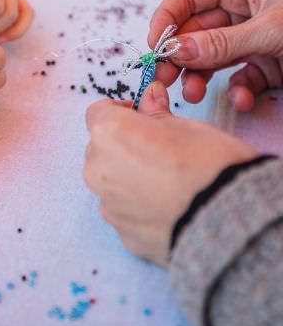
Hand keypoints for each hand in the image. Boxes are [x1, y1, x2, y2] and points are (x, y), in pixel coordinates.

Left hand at [84, 81, 256, 265]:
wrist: (228, 222)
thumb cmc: (209, 165)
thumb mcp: (186, 126)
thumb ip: (156, 112)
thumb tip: (149, 95)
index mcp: (109, 133)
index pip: (98, 112)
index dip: (119, 111)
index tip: (138, 115)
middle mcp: (97, 167)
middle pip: (101, 147)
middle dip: (123, 144)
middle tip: (157, 149)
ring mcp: (106, 202)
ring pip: (109, 179)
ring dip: (126, 175)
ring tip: (164, 181)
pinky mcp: (120, 230)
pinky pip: (121, 208)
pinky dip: (136, 204)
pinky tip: (165, 205)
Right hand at [148, 0, 282, 110]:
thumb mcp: (273, 31)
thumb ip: (222, 42)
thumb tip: (176, 51)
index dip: (166, 20)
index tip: (155, 47)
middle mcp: (241, 9)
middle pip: (193, 31)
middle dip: (178, 56)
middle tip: (163, 80)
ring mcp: (250, 38)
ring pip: (209, 57)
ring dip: (199, 77)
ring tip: (192, 94)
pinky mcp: (262, 63)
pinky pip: (237, 76)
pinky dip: (236, 91)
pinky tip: (244, 100)